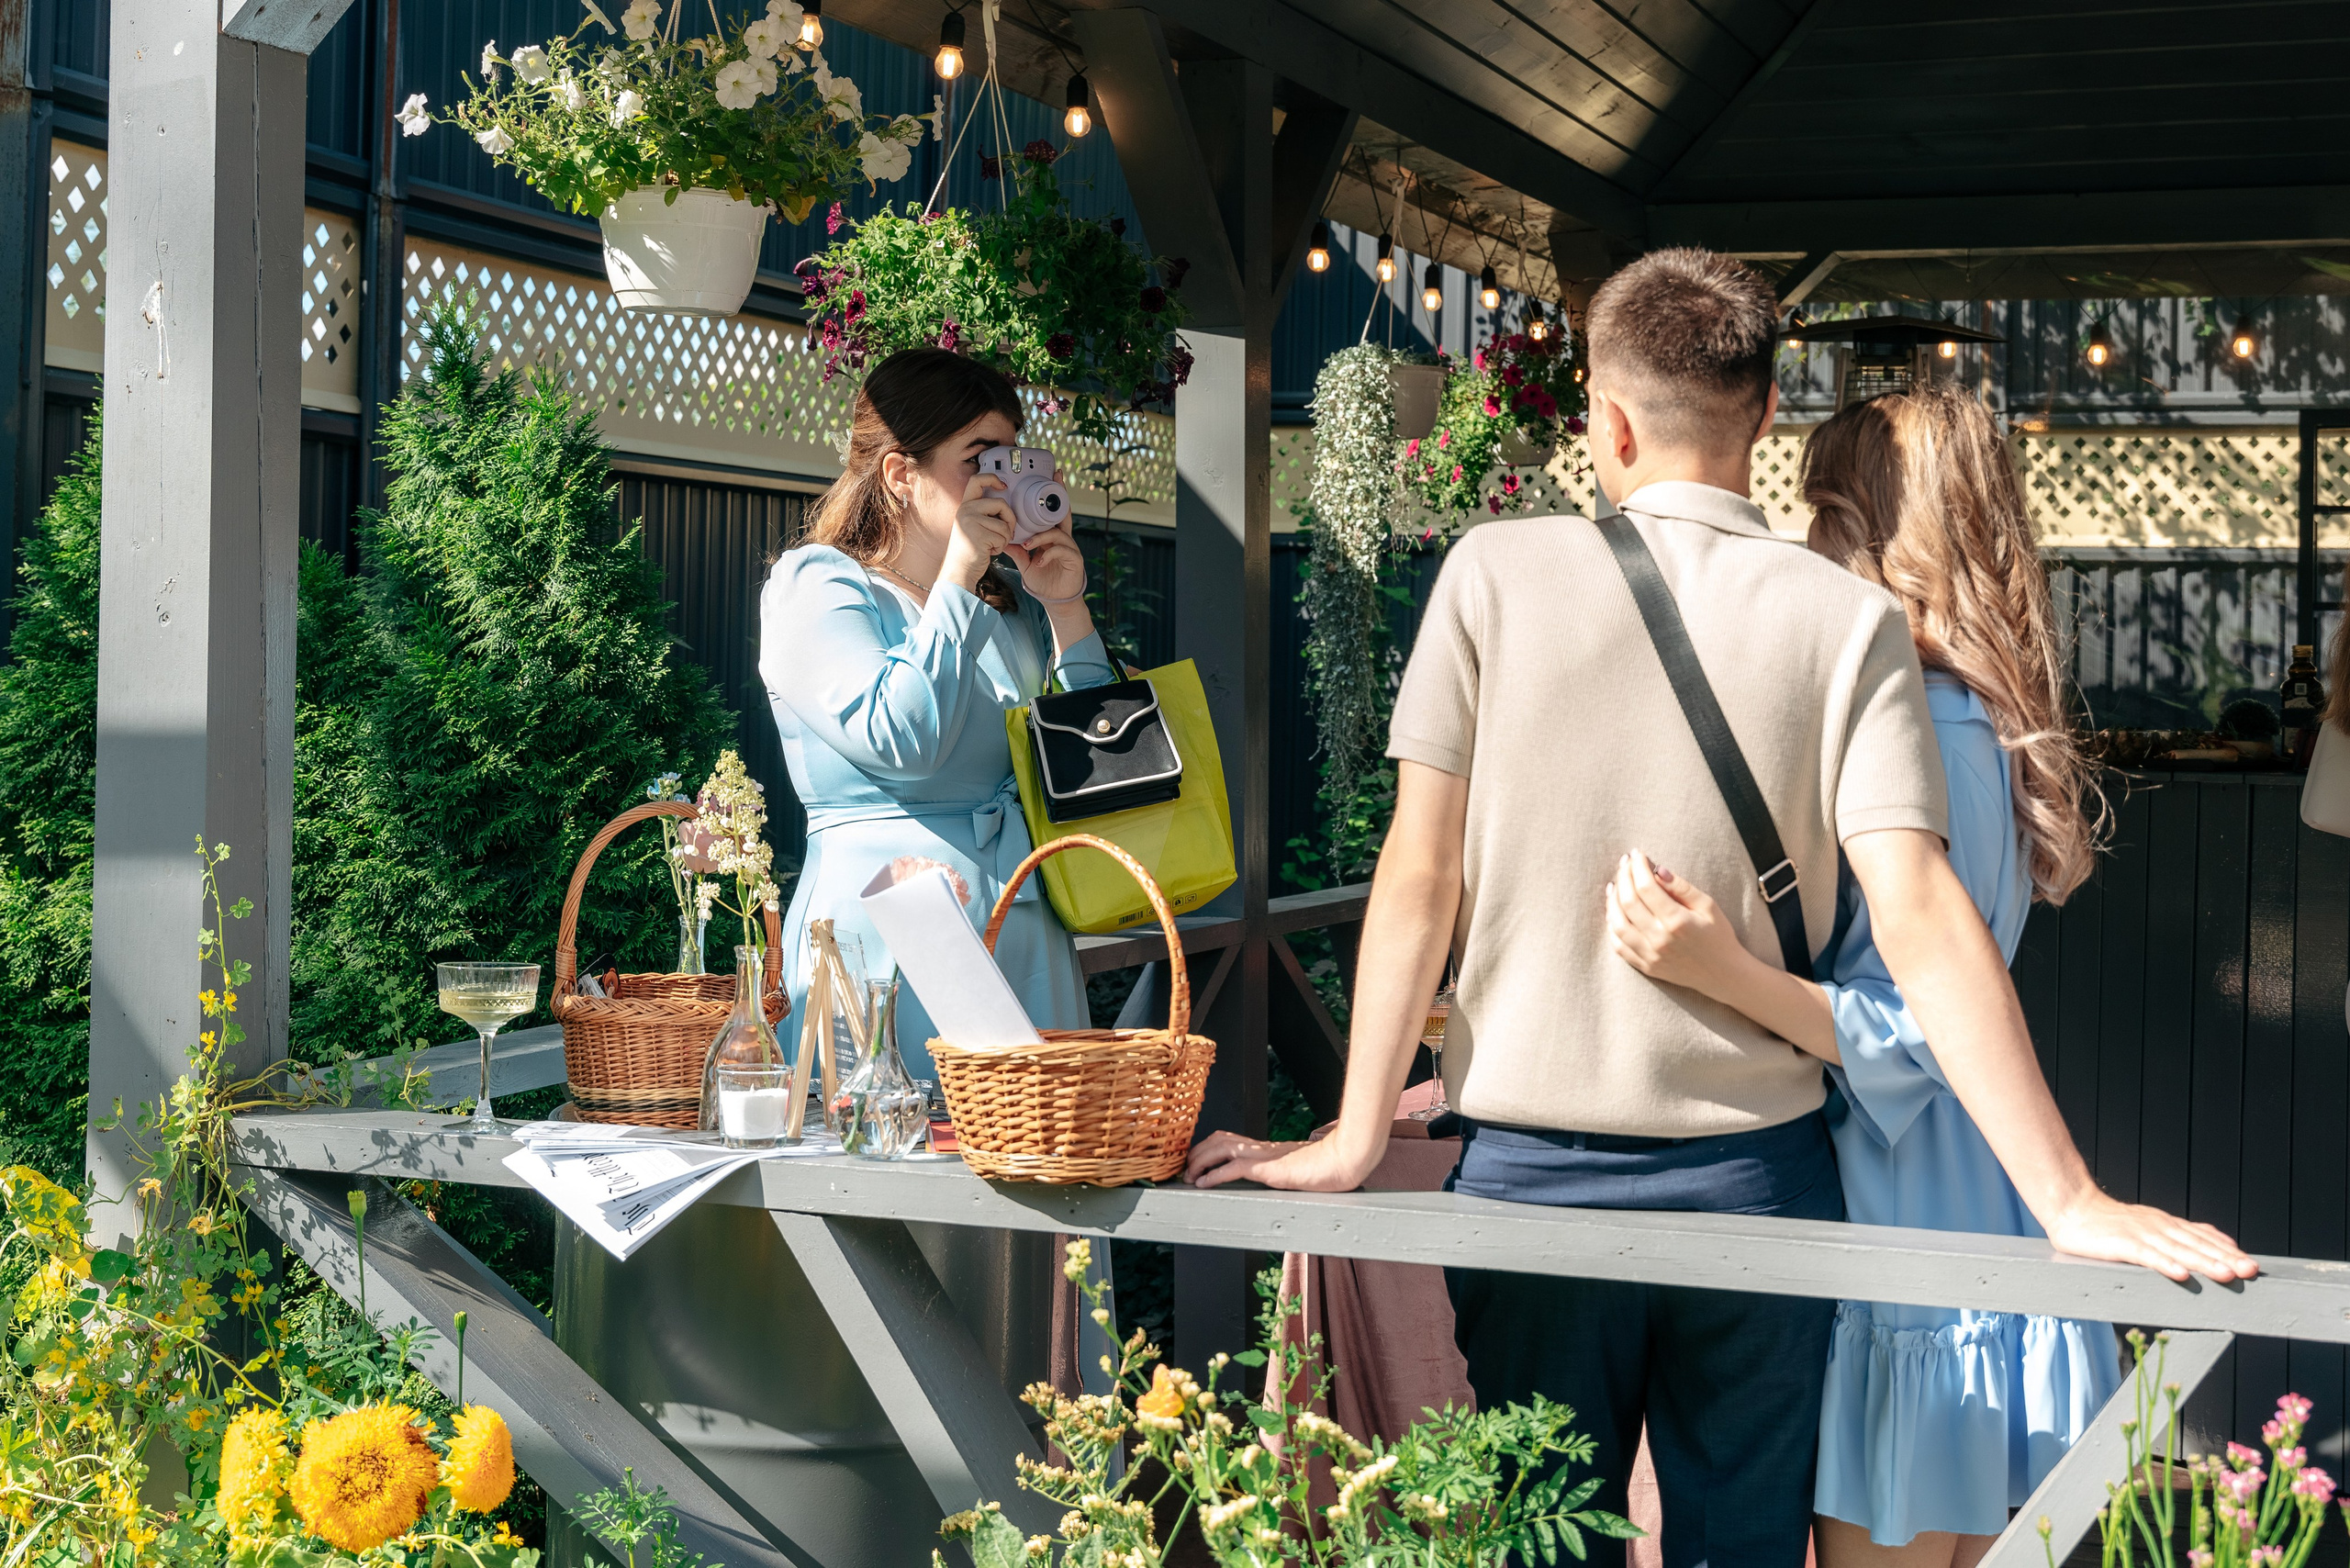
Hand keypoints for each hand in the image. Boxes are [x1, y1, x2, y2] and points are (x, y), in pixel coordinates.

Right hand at [941, 472, 1015, 592]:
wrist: (959, 570)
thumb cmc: (969, 551)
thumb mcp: (971, 525)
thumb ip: (983, 512)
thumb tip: (1005, 504)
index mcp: (965, 506)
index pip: (977, 480)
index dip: (992, 478)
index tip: (1003, 485)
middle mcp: (966, 510)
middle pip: (1001, 503)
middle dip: (1010, 519)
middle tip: (1006, 532)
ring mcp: (971, 522)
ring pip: (1004, 524)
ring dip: (1004, 538)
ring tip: (992, 545)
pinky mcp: (979, 535)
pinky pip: (1003, 537)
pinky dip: (1001, 547)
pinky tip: (989, 551)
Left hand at [1006, 515, 1085, 602]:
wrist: (1055, 601)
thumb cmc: (1043, 583)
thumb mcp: (1026, 567)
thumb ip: (1018, 554)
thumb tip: (1005, 543)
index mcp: (1051, 541)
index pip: (1047, 522)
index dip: (1034, 517)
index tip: (1017, 521)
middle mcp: (1061, 542)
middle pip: (1056, 521)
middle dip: (1040, 519)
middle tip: (1021, 526)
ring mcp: (1070, 549)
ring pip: (1057, 534)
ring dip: (1040, 538)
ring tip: (1027, 546)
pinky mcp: (1075, 559)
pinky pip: (1063, 550)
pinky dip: (1049, 554)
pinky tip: (1039, 563)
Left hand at [1184, 1129, 1372, 1191]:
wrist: (1345, 1163)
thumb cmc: (1328, 1168)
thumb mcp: (1298, 1171)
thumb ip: (1285, 1171)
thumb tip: (1281, 1179)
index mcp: (1267, 1149)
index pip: (1229, 1140)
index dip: (1208, 1148)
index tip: (1195, 1161)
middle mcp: (1262, 1148)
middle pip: (1219, 1140)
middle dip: (1197, 1153)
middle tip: (1184, 1169)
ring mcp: (1265, 1156)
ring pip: (1221, 1149)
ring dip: (1200, 1163)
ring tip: (1189, 1177)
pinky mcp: (1270, 1168)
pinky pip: (1235, 1168)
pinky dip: (1215, 1175)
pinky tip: (1204, 1184)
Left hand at [1605, 849, 1754, 1000]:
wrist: (1724, 974)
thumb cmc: (1718, 936)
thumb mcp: (1708, 906)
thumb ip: (1681, 887)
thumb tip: (1657, 870)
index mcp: (1677, 921)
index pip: (1646, 887)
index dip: (1637, 867)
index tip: (1637, 854)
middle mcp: (1659, 939)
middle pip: (1628, 902)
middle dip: (1623, 877)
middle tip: (1625, 864)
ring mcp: (1650, 956)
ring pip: (1617, 924)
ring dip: (1612, 901)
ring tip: (1615, 885)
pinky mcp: (1645, 967)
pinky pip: (1618, 945)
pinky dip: (1612, 926)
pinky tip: (1614, 911)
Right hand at [2043, 1191, 2258, 1283]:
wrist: (2071, 1206)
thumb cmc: (2107, 1222)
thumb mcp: (2147, 1224)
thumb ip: (2177, 1234)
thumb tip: (2213, 1241)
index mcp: (2166, 1224)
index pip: (2202, 1237)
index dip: (2227, 1250)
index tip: (2252, 1264)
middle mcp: (2158, 1227)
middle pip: (2196, 1244)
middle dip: (2225, 1258)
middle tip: (2251, 1270)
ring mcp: (2140, 1234)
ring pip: (2178, 1250)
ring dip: (2204, 1262)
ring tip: (2226, 1275)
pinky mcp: (2120, 1244)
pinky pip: (2146, 1256)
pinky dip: (2164, 1265)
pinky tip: (2180, 1275)